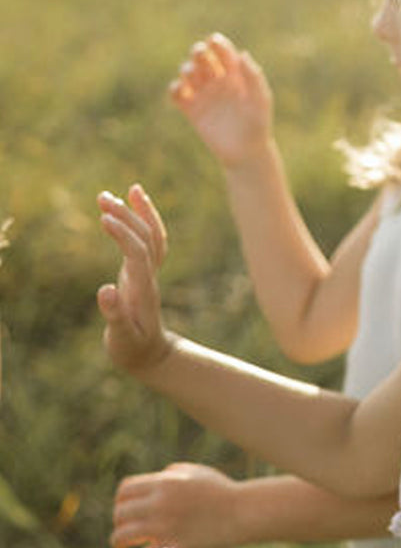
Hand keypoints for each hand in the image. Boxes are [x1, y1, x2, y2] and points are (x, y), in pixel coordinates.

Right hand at [97, 185, 171, 372]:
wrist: (151, 355)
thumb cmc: (133, 348)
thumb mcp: (122, 337)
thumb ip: (115, 315)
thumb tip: (104, 290)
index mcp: (142, 289)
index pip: (137, 254)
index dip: (124, 235)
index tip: (105, 217)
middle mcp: (148, 276)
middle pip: (145, 240)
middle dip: (127, 217)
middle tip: (102, 197)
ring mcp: (147, 273)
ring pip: (151, 237)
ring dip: (138, 214)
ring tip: (121, 191)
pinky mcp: (142, 272)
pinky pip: (149, 242)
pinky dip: (143, 222)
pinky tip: (133, 205)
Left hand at [112, 463, 243, 547]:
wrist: (243, 511)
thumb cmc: (222, 491)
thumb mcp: (197, 472)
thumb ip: (173, 473)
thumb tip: (160, 477)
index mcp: (164, 483)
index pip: (126, 490)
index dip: (121, 499)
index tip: (125, 508)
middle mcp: (159, 503)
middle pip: (121, 513)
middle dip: (119, 521)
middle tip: (125, 528)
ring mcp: (164, 526)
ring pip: (123, 535)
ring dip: (118, 541)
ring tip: (122, 545)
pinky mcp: (173, 546)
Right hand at [170, 33, 272, 167]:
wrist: (246, 152)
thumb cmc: (258, 124)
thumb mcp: (260, 99)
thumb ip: (253, 77)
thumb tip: (242, 53)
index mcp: (235, 74)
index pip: (223, 51)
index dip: (216, 43)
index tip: (213, 43)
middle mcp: (218, 81)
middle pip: (201, 57)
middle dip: (198, 52)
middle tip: (201, 56)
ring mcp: (204, 94)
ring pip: (188, 72)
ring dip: (187, 69)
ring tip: (193, 76)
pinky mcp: (192, 110)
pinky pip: (177, 93)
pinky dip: (175, 88)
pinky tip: (182, 91)